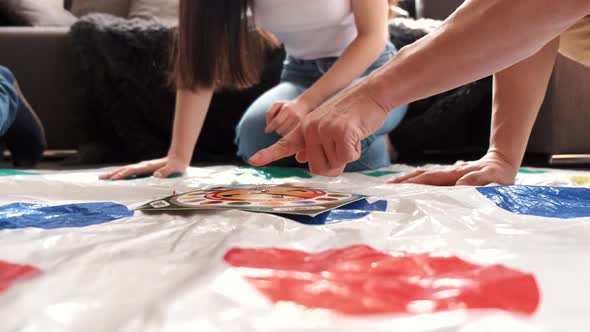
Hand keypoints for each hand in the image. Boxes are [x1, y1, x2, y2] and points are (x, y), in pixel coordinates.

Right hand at [99, 156, 188, 180]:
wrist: (177, 158)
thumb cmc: (176, 166)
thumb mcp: (174, 169)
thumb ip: (166, 171)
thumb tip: (156, 175)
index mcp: (147, 167)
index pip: (132, 171)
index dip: (122, 175)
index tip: (113, 179)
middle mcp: (142, 166)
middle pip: (124, 169)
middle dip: (112, 174)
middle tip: (100, 178)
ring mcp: (141, 167)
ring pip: (124, 170)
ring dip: (113, 173)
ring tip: (102, 178)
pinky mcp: (142, 170)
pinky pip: (128, 172)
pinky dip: (119, 174)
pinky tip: (115, 177)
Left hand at [249, 83, 388, 176]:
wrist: (372, 94)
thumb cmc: (352, 113)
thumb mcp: (327, 126)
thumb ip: (312, 143)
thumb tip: (300, 158)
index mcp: (305, 128)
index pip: (284, 144)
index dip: (268, 154)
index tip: (253, 161)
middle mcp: (310, 129)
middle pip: (317, 169)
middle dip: (333, 164)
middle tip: (343, 146)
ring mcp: (324, 130)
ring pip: (334, 165)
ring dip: (346, 156)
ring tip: (350, 135)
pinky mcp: (340, 132)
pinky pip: (348, 158)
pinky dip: (356, 151)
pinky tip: (357, 134)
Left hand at [265, 99, 310, 136]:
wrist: (303, 105)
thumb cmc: (286, 105)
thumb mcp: (277, 104)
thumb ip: (270, 113)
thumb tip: (268, 125)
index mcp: (286, 109)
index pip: (276, 122)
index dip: (270, 127)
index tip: (266, 131)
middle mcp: (294, 115)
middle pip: (280, 129)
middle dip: (275, 129)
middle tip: (276, 126)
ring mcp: (299, 122)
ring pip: (285, 133)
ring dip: (281, 132)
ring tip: (282, 126)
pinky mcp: (302, 127)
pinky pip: (290, 135)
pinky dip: (287, 133)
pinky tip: (287, 129)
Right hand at [389, 151, 518, 185]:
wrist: (502, 162)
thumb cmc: (499, 175)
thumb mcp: (494, 178)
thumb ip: (479, 179)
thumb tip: (460, 184)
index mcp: (454, 175)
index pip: (428, 179)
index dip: (412, 183)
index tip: (396, 188)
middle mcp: (447, 173)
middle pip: (420, 176)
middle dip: (401, 182)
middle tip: (384, 189)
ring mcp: (446, 175)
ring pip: (422, 176)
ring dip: (405, 181)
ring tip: (389, 188)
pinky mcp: (448, 178)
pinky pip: (428, 180)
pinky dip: (415, 182)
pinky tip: (407, 188)